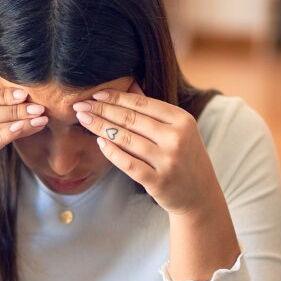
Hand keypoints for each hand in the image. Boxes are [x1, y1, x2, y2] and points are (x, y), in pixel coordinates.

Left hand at [71, 89, 224, 217]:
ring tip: (83, 119)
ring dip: (101, 127)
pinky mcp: (158, 181)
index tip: (95, 94)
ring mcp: (168, 161)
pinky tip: (99, 142)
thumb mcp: (178, 130)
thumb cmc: (185, 158)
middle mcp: (176, 138)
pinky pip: (128, 163)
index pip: (142, 103)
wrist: (200, 195)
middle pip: (131, 119)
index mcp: (182, 120)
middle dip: (101, 110)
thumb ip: (154, 110)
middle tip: (80, 105)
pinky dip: (112, 152)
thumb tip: (130, 85)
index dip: (116, 97)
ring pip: (126, 139)